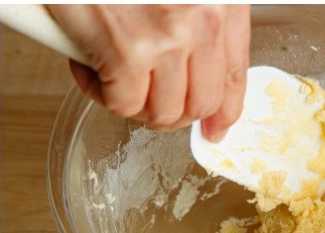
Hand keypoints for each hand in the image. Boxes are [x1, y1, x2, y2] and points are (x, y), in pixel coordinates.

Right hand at [45, 5, 250, 139]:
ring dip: (131, 101)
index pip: (236, 73)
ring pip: (160, 112)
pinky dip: (98, 91)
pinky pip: (120, 103)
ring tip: (109, 71)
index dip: (224, 110)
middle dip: (170, 111)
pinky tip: (87, 61)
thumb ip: (197, 20)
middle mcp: (203, 20)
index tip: (214, 128)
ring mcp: (167, 39)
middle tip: (142, 95)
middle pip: (199, 103)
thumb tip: (196, 78)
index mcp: (221, 0)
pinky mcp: (126, 52)